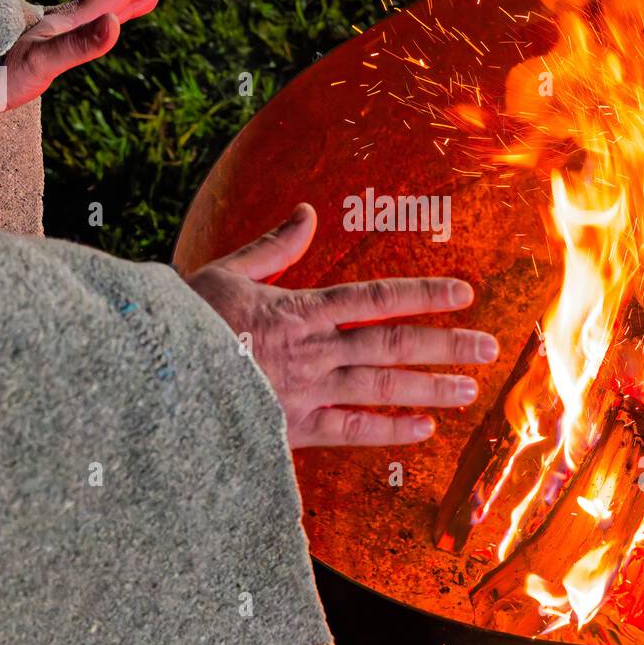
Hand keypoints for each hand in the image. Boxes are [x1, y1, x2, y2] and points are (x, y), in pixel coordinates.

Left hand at [0, 0, 182, 112]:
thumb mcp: (41, 63)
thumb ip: (79, 45)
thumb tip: (116, 23)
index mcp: (65, 21)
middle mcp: (59, 21)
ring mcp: (47, 33)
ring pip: (96, 10)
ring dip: (125, 1)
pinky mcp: (36, 48)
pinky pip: (81, 28)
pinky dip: (100, 23)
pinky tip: (98, 27)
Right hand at [182, 204, 499, 447]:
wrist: (154, 375)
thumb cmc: (186, 321)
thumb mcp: (228, 271)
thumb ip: (275, 246)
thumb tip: (308, 213)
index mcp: (302, 309)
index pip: (378, 297)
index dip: (425, 294)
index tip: (464, 292)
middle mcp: (315, 349)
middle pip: (394, 344)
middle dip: (447, 344)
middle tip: (489, 347)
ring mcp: (308, 391)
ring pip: (382, 387)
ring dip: (430, 387)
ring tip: (470, 390)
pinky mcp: (293, 428)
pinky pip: (350, 431)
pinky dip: (388, 430)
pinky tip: (423, 430)